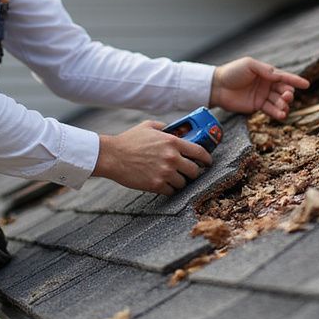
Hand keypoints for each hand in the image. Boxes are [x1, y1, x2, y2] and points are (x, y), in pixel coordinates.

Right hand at [92, 120, 212, 194]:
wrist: (112, 156)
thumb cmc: (129, 140)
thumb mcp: (149, 126)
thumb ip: (165, 127)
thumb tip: (175, 130)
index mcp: (173, 142)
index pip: (200, 152)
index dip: (207, 159)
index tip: (207, 162)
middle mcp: (172, 158)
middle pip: (195, 171)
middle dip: (193, 172)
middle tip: (189, 173)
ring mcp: (165, 173)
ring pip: (184, 183)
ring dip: (180, 182)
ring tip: (174, 179)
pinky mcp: (156, 185)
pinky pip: (171, 191)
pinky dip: (169, 189)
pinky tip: (164, 185)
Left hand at [210, 57, 309, 119]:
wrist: (217, 86)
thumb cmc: (232, 72)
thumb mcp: (249, 65)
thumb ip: (264, 70)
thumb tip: (278, 76)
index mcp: (267, 73)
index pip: (284, 77)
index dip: (296, 80)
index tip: (306, 84)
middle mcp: (267, 84)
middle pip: (284, 90)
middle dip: (288, 94)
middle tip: (287, 97)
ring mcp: (263, 96)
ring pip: (279, 101)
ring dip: (284, 105)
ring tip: (284, 108)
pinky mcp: (257, 106)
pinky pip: (270, 110)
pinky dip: (277, 113)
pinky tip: (281, 115)